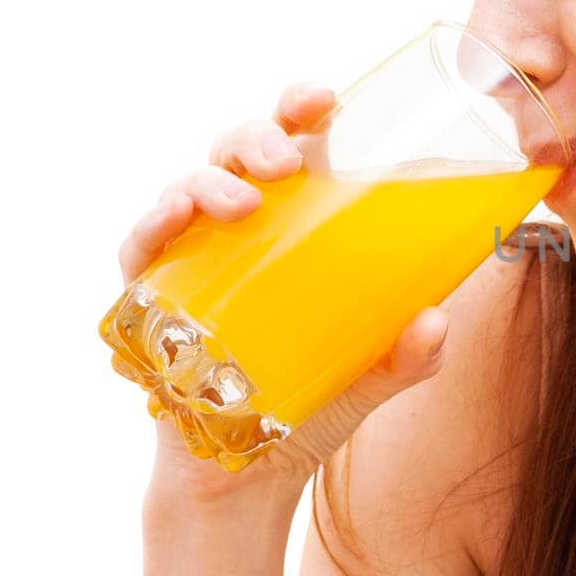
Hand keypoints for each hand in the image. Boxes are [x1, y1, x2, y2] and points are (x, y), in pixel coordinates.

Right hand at [116, 81, 450, 505]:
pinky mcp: (152, 298)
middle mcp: (243, 228)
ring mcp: (194, 258)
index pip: (297, 146)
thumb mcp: (376, 375)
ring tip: (246, 202)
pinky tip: (174, 220)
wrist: (251, 476)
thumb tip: (437, 320)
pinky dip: (153, 226)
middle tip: (288, 163)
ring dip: (213, 182)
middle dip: (260, 139)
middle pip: (240, 153)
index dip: (301, 110)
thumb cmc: (314, 402)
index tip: (325, 100)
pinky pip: (139, 248)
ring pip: (190, 187)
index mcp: (299, 224)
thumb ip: (412, 353)